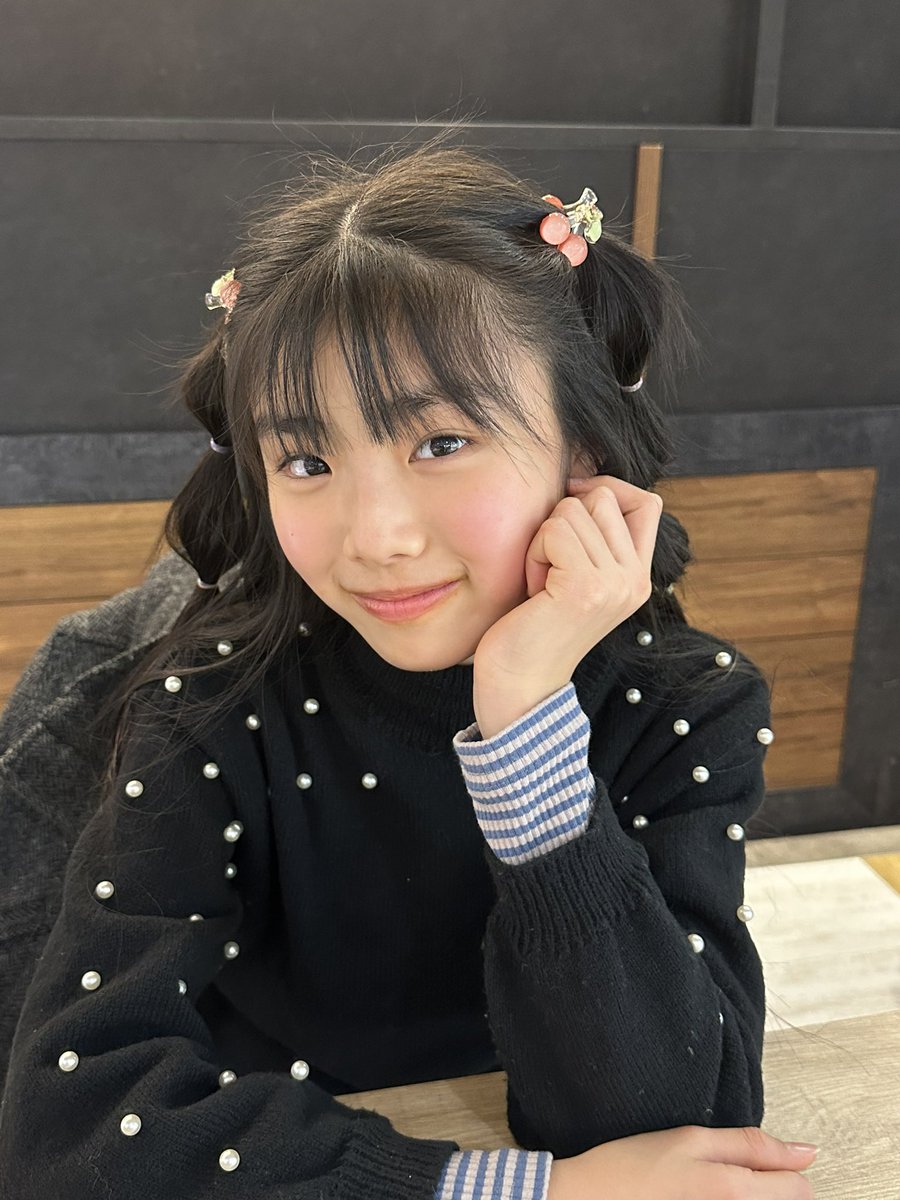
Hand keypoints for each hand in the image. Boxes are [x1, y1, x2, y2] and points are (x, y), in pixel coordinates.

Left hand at [471, 476, 662, 736]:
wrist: (519, 686)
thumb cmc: (533, 625)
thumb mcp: (574, 575)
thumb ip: (592, 538)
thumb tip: (583, 482)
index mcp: (638, 576)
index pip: (646, 501)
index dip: (606, 489)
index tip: (570, 510)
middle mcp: (635, 579)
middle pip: (603, 496)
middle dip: (564, 520)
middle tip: (551, 567)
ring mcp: (614, 583)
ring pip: (573, 510)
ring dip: (544, 540)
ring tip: (542, 583)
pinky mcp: (586, 588)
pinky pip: (554, 530)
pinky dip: (534, 553)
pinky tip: (534, 590)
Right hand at [547, 1125, 817, 1199]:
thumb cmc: (635, 1166)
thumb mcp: (691, 1139)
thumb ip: (752, 1145)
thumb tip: (807, 1152)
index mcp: (735, 1191)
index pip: (799, 1190)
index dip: (784, 1172)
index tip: (759, 1166)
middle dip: (768, 1192)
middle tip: (724, 1181)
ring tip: (707, 1193)